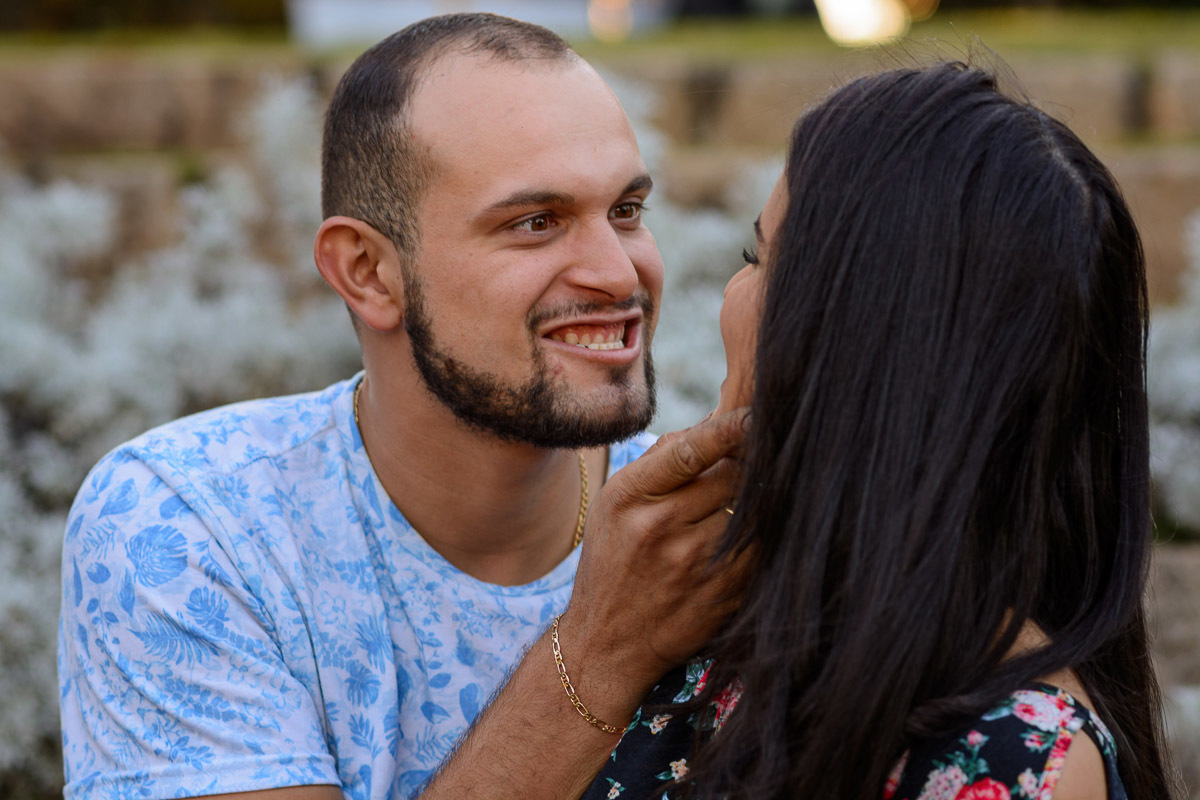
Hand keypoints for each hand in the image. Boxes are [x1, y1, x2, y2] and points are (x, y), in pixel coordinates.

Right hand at [557, 408, 752, 722]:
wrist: (607, 644)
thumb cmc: (613, 562)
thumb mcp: (614, 505)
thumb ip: (661, 463)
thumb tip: (719, 422)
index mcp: (629, 496)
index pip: (690, 449)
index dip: (730, 428)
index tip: (754, 416)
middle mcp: (659, 527)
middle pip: (732, 476)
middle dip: (749, 463)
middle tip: (762, 455)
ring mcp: (694, 564)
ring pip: (753, 510)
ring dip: (762, 498)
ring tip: (762, 493)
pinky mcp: (723, 593)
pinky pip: (762, 548)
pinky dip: (765, 534)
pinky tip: (757, 531)